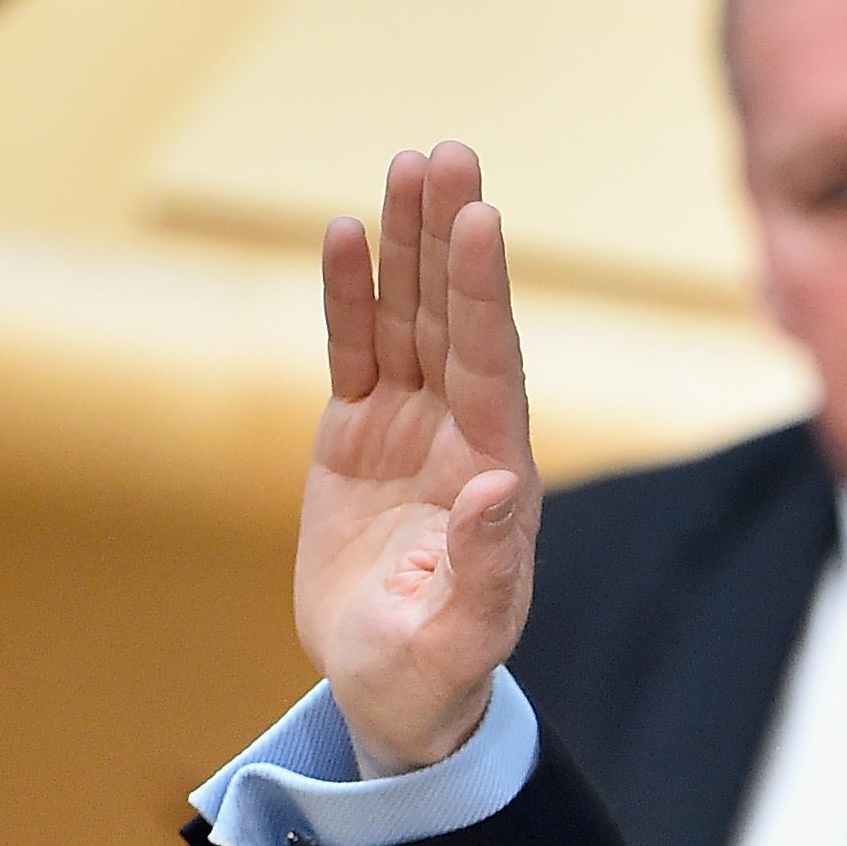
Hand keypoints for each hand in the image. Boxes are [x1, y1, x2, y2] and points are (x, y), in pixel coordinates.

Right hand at [298, 141, 538, 774]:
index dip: (481, 291)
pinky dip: (350, 294)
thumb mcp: (458, 636)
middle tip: (447, 153)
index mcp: (497, 477)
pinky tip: (346, 230)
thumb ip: (483, 567)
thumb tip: (500, 489)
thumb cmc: (435, 674)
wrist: (393, 692)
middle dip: (450, 239)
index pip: (491, 365)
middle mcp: (462, 437)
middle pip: (455, 320)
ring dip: (408, 244)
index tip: (481, 218)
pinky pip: (355, 350)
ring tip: (409, 162)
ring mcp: (412, 430)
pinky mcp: (360, 435)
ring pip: (408, 319)